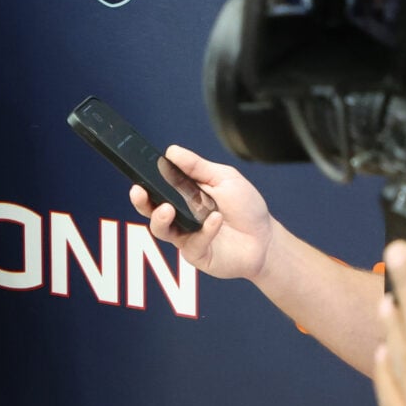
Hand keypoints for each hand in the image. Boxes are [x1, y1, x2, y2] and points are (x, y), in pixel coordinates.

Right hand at [130, 145, 272, 281]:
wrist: (266, 239)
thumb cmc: (245, 208)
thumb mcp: (224, 178)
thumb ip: (198, 167)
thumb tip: (171, 151)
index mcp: (183, 195)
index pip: (158, 187)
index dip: (146, 180)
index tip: (140, 171)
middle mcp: (180, 216)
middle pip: (150, 209)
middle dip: (140, 201)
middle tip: (139, 191)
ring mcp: (186, 236)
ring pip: (161, 230)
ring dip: (160, 219)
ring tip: (167, 209)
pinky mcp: (197, 254)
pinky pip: (193, 243)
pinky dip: (205, 230)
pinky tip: (216, 219)